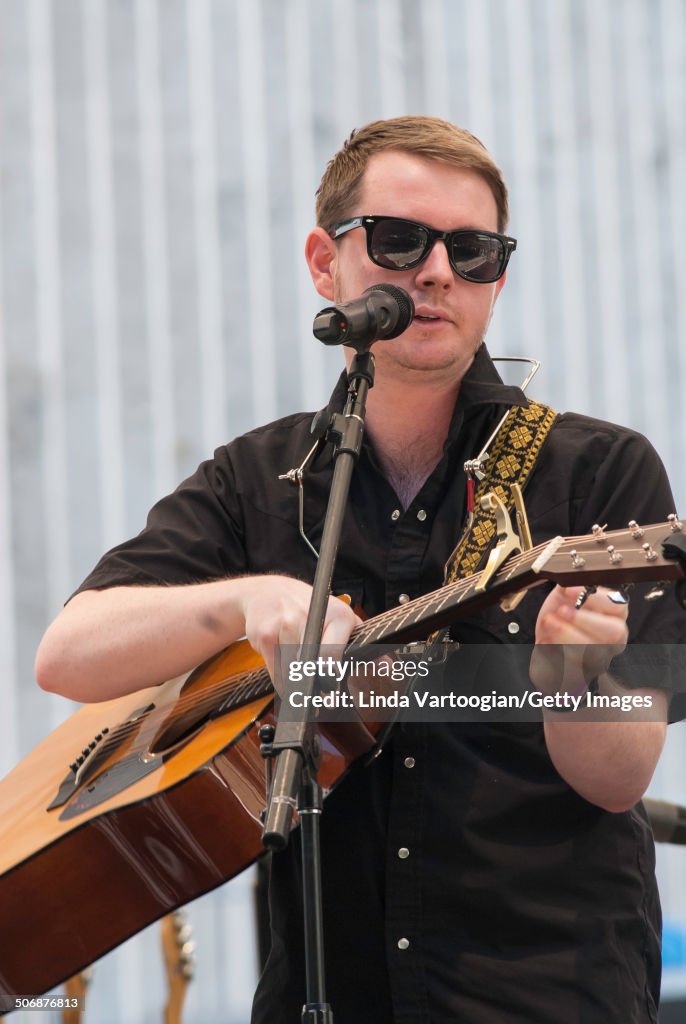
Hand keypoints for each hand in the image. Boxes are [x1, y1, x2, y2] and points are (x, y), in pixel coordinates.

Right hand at [237, 575, 361, 688]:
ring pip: (293, 674)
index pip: (333, 654)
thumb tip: (388, 666)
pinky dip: (281, 680)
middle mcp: (310, 616)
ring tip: (300, 674)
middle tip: (319, 697)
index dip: (331, 677)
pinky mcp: (264, 634)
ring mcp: (284, 624)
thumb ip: (362, 645)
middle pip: (312, 668)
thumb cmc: (310, 609)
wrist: (269, 592)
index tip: (330, 695)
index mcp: (337, 615)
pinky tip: (285, 669)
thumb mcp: (340, 620)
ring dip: (296, 684)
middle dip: (315, 685)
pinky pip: (275, 672)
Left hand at [530, 585, 627, 695]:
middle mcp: (612, 640)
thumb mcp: (563, 598)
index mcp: (613, 617)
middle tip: (562, 610)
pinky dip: (556, 651)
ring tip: (549, 622)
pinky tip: (546, 641)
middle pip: (614, 632)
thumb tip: (570, 585)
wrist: (548, 647)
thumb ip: (569, 588)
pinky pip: (572, 666)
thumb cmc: (561, 620)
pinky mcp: (580, 675)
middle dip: (585, 619)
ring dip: (567, 634)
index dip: (596, 597)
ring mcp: (599, 660)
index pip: (619, 605)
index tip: (570, 590)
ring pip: (593, 652)